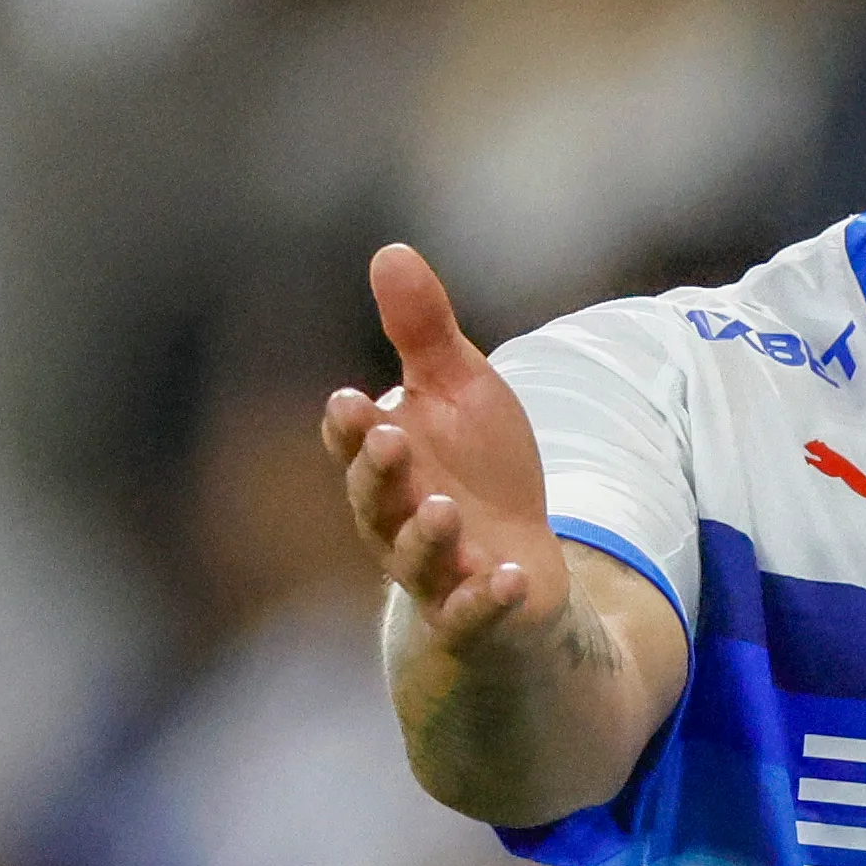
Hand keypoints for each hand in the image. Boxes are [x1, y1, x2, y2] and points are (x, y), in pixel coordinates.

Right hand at [322, 244, 567, 653]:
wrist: (515, 564)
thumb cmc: (478, 470)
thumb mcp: (460, 391)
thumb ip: (423, 332)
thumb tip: (390, 250)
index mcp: (385, 462)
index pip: (353, 443)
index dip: (350, 426)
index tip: (351, 399)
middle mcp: (393, 520)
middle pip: (373, 498)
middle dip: (378, 469)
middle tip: (389, 438)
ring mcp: (432, 572)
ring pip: (414, 559)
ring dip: (425, 535)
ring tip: (443, 508)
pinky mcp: (472, 615)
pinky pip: (472, 613)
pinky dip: (487, 599)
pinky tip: (512, 578)